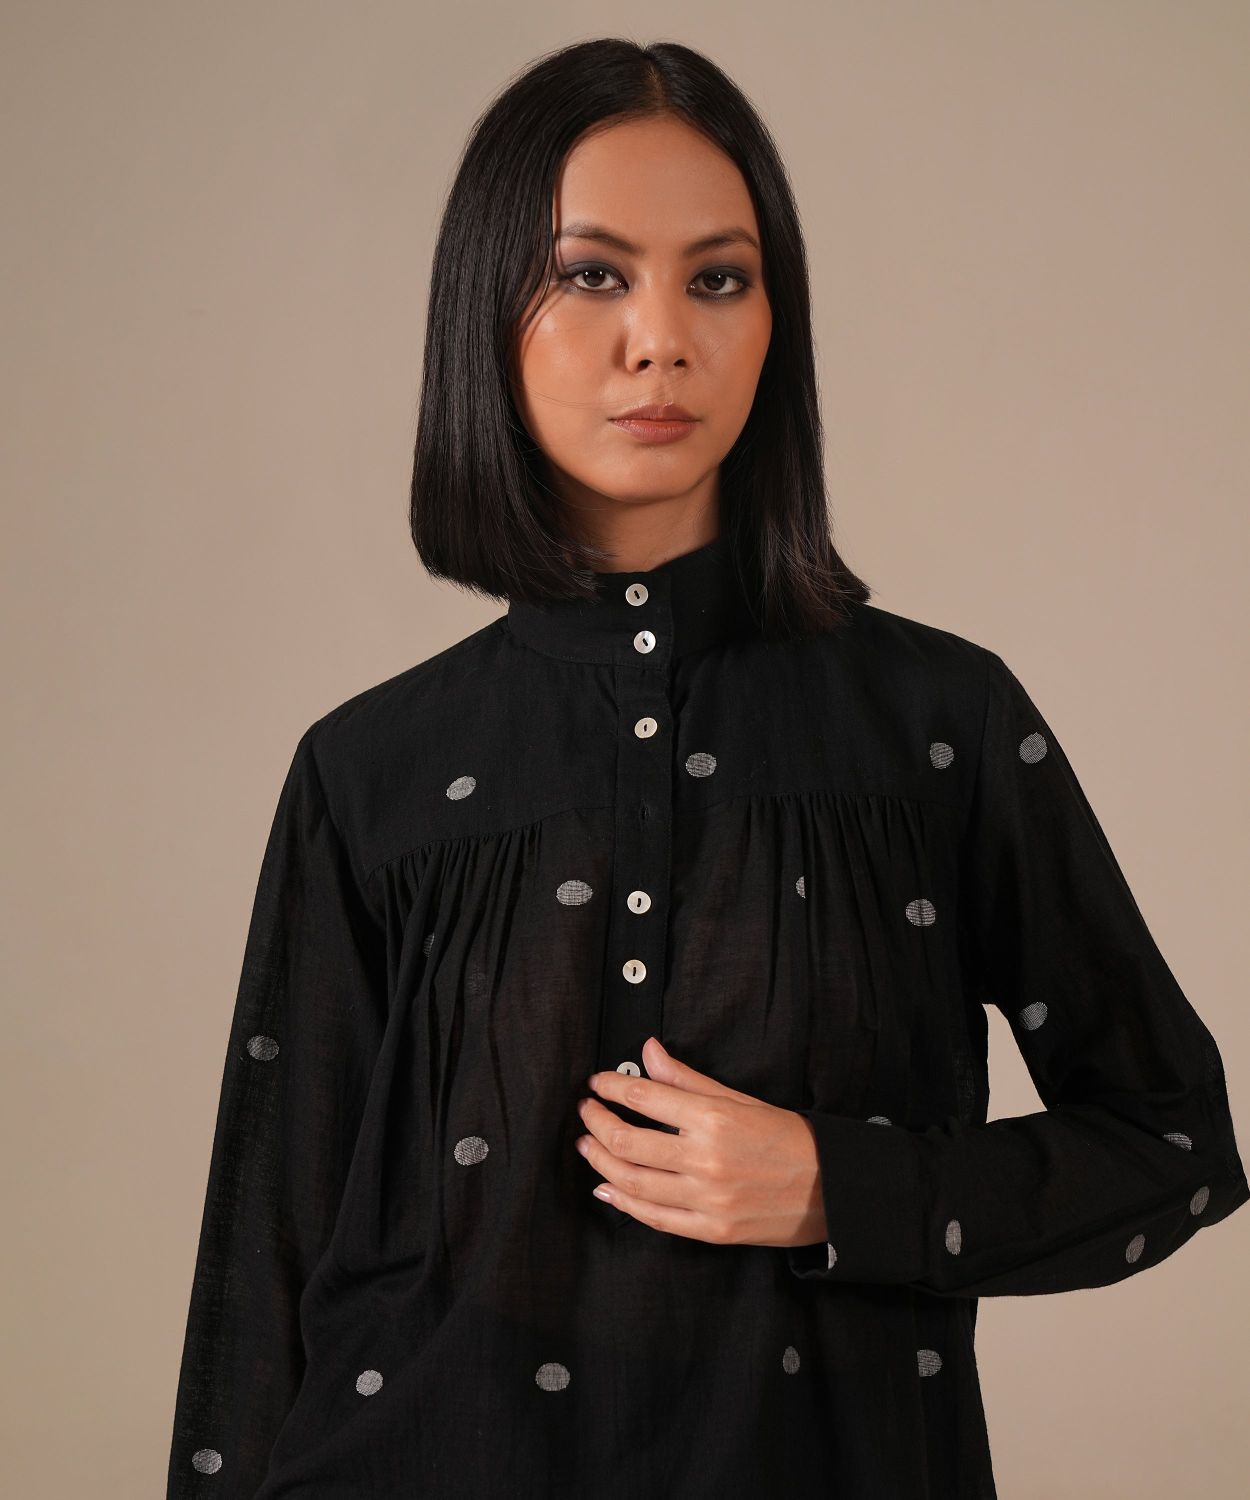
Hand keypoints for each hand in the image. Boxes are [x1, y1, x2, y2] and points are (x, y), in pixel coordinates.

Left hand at [573, 1035, 826, 1247]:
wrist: (832, 1189)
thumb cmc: (788, 1138)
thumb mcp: (739, 1099)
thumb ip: (686, 1078)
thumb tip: (648, 1050)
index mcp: (714, 1119)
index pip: (643, 1098)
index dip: (611, 1088)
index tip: (597, 1083)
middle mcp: (705, 1160)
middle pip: (627, 1142)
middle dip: (597, 1123)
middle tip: (587, 1111)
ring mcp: (706, 1200)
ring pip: (631, 1182)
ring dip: (600, 1161)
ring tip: (589, 1145)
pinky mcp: (711, 1231)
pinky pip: (653, 1218)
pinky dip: (623, 1203)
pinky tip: (607, 1188)